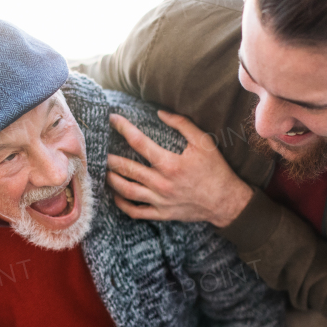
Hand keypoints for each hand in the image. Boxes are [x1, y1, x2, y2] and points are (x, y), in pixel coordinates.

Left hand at [107, 111, 252, 227]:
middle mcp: (161, 183)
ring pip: (126, 191)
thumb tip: (160, 113)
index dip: (123, 128)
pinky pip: (135, 211)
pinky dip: (122, 204)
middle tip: (100, 149)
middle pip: (126, 168)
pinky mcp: (161, 214)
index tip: (112, 119)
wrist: (226, 202)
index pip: (139, 142)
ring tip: (104, 171)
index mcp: (170, 164)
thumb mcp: (204, 142)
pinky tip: (115, 195)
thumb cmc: (216, 170)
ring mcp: (160, 201)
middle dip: (110, 157)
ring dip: (112, 180)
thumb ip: (182, 124)